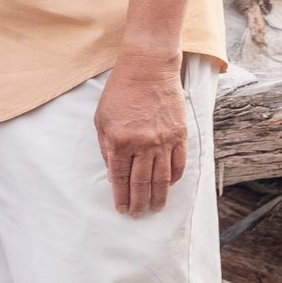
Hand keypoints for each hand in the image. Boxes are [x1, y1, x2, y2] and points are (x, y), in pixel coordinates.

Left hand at [95, 50, 189, 216]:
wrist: (148, 68)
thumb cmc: (120, 90)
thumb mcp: (102, 118)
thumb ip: (106, 146)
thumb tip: (113, 170)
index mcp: (120, 140)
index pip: (120, 177)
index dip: (120, 196)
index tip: (121, 208)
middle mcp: (143, 144)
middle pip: (141, 182)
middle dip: (138, 202)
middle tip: (137, 214)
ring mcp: (164, 141)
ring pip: (162, 178)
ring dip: (158, 196)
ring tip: (155, 208)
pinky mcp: (180, 135)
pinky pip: (178, 163)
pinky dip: (174, 178)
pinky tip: (169, 186)